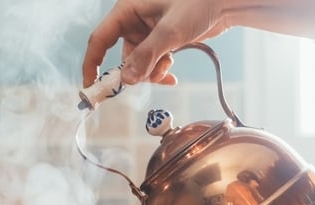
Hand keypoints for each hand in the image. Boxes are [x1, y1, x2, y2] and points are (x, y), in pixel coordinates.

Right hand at [82, 0, 230, 86]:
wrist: (225, 2)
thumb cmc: (198, 2)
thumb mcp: (170, 31)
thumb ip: (147, 55)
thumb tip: (128, 79)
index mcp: (127, 9)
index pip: (99, 39)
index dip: (92, 63)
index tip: (90, 85)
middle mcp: (134, 20)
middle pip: (121, 55)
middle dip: (133, 73)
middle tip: (143, 84)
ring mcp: (147, 31)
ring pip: (138, 62)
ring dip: (150, 73)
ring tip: (167, 71)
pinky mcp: (161, 39)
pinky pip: (152, 61)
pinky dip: (159, 70)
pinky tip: (172, 74)